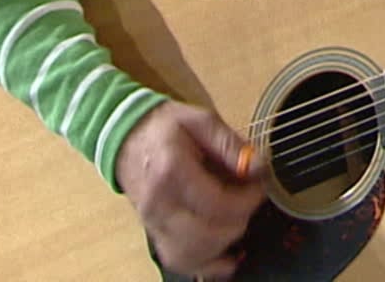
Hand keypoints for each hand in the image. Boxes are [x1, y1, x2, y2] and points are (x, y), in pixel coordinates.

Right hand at [116, 100, 267, 279]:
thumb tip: (257, 166)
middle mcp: (159, 204)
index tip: (258, 186)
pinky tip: (228, 256)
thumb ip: (230, 143)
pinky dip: (207, 264)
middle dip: (240, 220)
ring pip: (195, 254)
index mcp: (171, 171)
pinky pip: (180, 261)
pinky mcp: (154, 234)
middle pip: (208, 234)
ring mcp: (153, 223)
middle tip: (248, 200)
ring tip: (238, 219)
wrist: (126, 138)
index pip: (216, 203)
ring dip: (226, 242)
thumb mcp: (200, 119)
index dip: (247, 200)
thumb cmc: (165, 127)